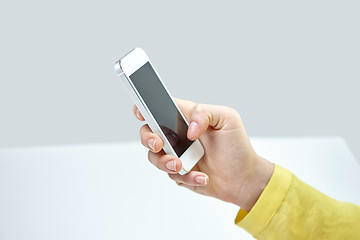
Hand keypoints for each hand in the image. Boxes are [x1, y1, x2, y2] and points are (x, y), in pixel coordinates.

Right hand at [133, 98, 273, 211]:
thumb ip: (204, 112)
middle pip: (149, 133)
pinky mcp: (179, 173)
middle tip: (158, 145)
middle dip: (148, 139)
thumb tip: (189, 129)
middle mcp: (178, 135)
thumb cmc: (237, 146)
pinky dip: (187, 177)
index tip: (141, 113)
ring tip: (182, 166)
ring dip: (165, 162)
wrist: (243, 178)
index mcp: (186, 118)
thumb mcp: (227, 119)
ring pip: (155, 157)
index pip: (160, 108)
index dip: (145, 108)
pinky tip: (202, 176)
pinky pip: (172, 175)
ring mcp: (177, 154)